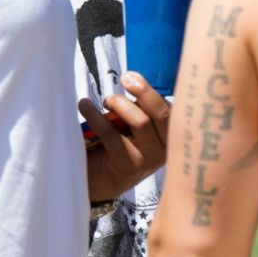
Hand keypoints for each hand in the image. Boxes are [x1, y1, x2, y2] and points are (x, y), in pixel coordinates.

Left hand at [83, 72, 169, 200]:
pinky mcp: (129, 165)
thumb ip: (142, 108)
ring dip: (119, 103)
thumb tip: (132, 80)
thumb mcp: (137, 126)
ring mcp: (150, 159)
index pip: (172, 109)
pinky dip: (96, 117)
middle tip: (124, 78)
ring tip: (103, 101)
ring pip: (140, 122)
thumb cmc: (121, 145)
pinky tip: (85, 106)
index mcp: (172, 134)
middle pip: (163, 114)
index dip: (154, 91)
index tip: (132, 75)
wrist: (102, 180)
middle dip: (144, 92)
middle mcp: (167, 148)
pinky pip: (112, 135)